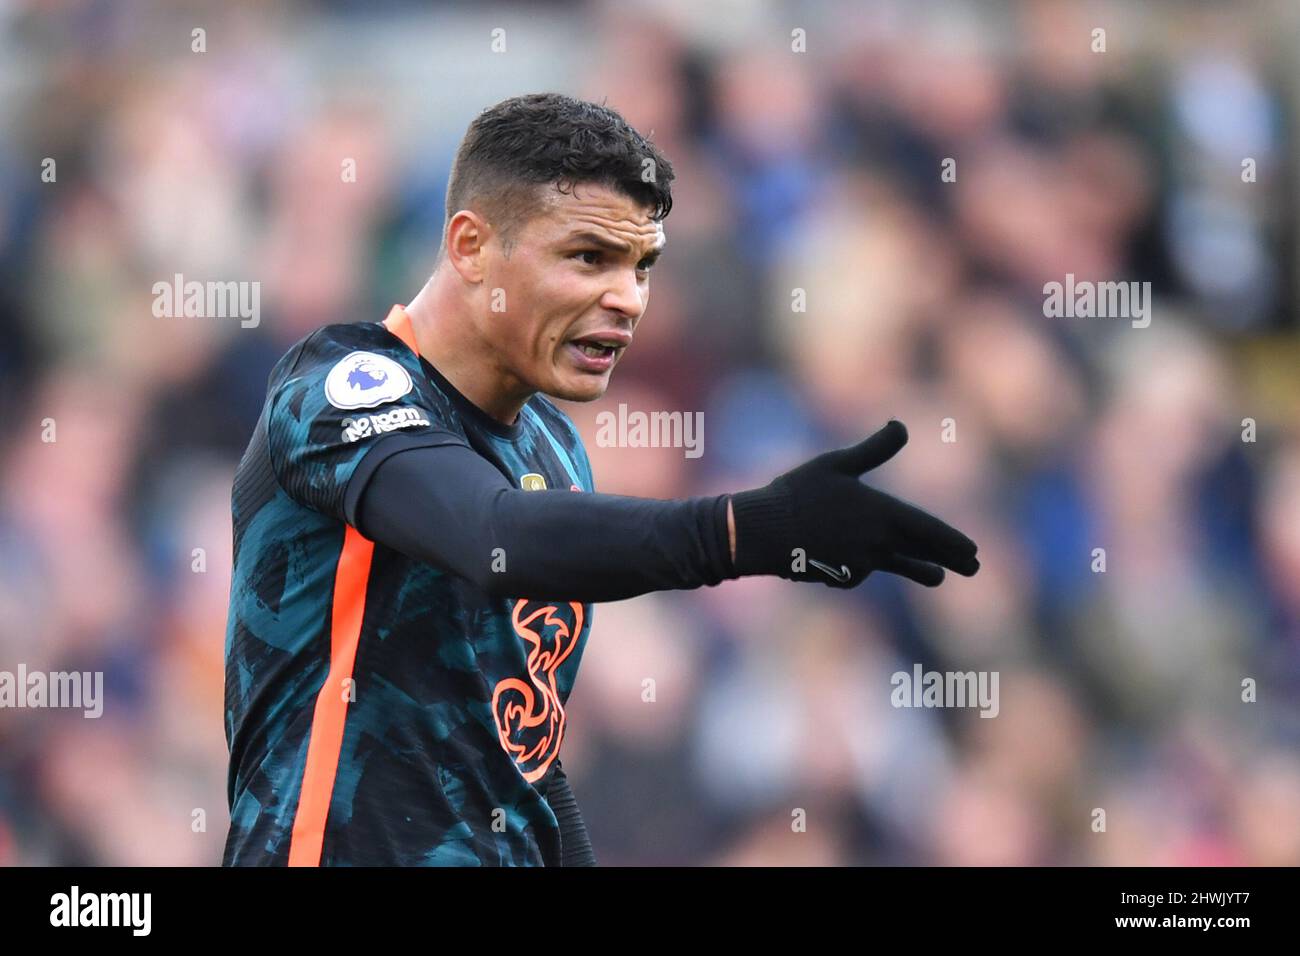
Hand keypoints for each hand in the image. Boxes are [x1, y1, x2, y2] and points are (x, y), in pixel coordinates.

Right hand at [728, 420, 978, 587]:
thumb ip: (874, 449)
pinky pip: (861, 569)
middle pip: (921, 552)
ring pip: (896, 565)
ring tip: (936, 577)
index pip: (929, 530)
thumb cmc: (798, 493)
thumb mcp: (836, 464)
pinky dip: (862, 562)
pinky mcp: (842, 577)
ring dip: (919, 569)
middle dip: (949, 559)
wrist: (762, 533)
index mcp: (882, 514)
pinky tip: (850, 556)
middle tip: (974, 567)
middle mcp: (878, 543)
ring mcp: (861, 564)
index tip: (973, 552)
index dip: (953, 541)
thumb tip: (902, 425)